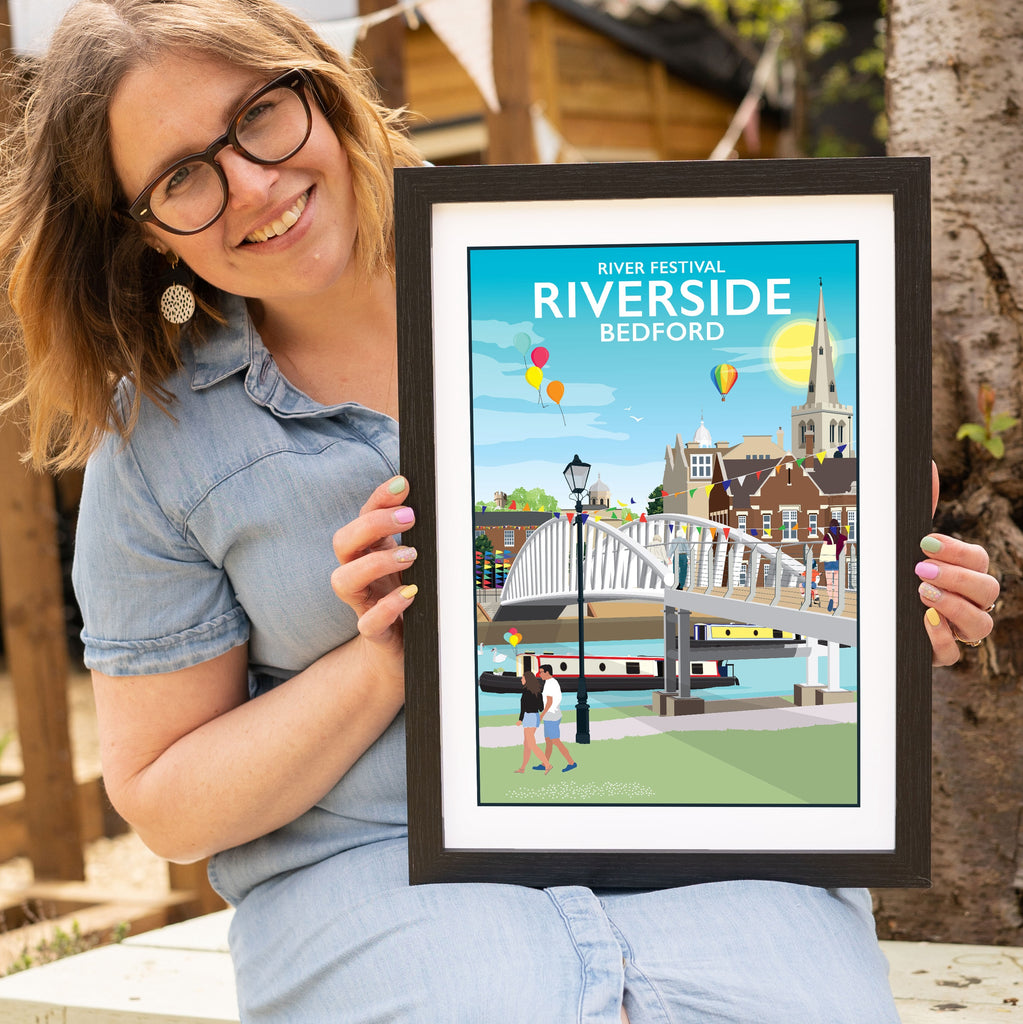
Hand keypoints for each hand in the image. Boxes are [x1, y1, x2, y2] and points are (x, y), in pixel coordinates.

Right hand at [331, 475, 417, 664]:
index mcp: (369, 553)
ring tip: (410, 555)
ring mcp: (363, 604)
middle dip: (373, 524)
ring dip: (376, 562)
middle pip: (343, 542)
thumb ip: (416, 538)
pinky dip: (388, 607)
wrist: (395, 650)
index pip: (363, 516)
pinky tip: (410, 594)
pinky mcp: (375, 632)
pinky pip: (368, 622)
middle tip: (409, 517)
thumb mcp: (410, 564)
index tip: (402, 483)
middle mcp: (359, 575)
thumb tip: (436, 504)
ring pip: (343, 580)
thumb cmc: (403, 600)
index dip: (378, 498)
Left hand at [919, 462, 998, 664]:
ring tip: (922, 594)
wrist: (883, 615)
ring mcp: (959, 629)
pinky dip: (940, 639)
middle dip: (957, 577)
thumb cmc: (904, 574)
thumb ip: (923, 508)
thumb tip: (928, 466)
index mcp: (966, 573)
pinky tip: (922, 623)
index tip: (925, 542)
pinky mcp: (941, 653)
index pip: (979, 559)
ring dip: (954, 607)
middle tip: (921, 569)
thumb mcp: (908, 544)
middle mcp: (971, 601)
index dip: (957, 551)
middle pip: (989, 590)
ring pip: (981, 625)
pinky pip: (953, 654)